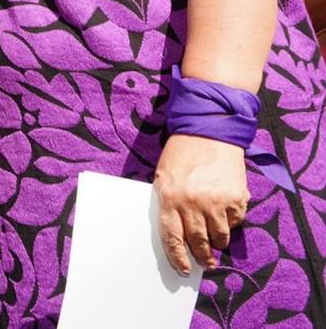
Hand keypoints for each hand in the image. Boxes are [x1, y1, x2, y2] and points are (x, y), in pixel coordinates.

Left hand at [153, 134, 249, 274]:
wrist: (210, 131)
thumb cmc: (182, 154)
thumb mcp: (165, 176)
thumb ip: (168, 203)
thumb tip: (175, 233)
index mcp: (169, 197)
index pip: (171, 237)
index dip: (177, 257)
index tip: (183, 269)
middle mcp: (192, 202)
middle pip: (197, 241)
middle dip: (201, 255)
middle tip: (205, 262)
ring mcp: (216, 201)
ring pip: (219, 236)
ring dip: (217, 241)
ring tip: (216, 240)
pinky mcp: (236, 198)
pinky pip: (235, 221)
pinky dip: (231, 221)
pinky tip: (226, 212)